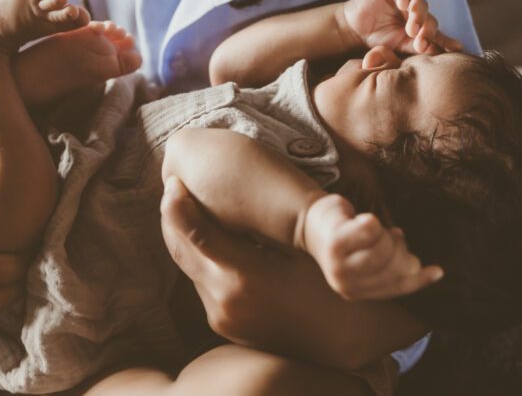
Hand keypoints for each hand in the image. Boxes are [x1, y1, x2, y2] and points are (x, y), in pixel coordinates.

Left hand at [159, 177, 426, 370]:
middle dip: (174, 219)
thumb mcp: (300, 245)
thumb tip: (232, 190)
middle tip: (175, 189)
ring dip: (187, 240)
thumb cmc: (330, 281)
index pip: (194, 234)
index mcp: (241, 277)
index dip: (178, 206)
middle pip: (183, 251)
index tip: (174, 183)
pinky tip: (211, 242)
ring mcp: (222, 318)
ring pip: (190, 268)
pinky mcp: (225, 325)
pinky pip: (203, 285)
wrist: (347, 337)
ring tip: (191, 210)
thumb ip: (263, 222)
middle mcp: (223, 301)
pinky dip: (202, 260)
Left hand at [302, 194, 442, 301]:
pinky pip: (371, 229)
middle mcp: (345, 284)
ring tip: (374, 229)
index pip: (396, 287)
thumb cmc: (346, 239)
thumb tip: (423, 269)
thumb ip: (392, 267)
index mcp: (356, 292)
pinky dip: (373, 221)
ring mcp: (338, 264)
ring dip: (385, 233)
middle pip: (396, 265)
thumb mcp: (368, 258)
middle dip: (399, 247)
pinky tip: (366, 220)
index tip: (438, 270)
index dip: (420, 280)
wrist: (309, 221)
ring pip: (384, 248)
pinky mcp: (335, 242)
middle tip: (390, 236)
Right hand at [340, 0, 462, 54]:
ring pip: (421, 2)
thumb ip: (424, 46)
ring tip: (411, 27)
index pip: (436, 32)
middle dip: (428, 30)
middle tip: (420, 41)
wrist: (352, 31)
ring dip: (419, 14)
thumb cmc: (377, 40)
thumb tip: (456, 49)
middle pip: (430, 18)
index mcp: (420, 27)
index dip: (445, 40)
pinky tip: (402, 4)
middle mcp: (415, 12)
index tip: (454, 49)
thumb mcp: (402, 47)